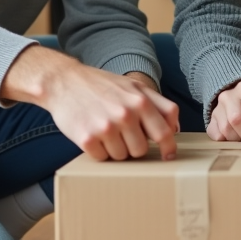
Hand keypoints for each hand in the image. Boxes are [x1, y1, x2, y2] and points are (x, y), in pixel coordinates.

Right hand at [1, 45, 178, 160]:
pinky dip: (98, 152)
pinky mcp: (87, 138)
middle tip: (121, 135)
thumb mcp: (133, 86)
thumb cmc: (101, 85)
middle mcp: (126, 114)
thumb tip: (176, 128)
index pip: (165, 132)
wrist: (64, 81)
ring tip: (104, 132)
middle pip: (141, 150)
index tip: (167, 156)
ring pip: (121, 157)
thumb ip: (158, 104)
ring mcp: (106, 127)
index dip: (168, 148)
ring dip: (114, 149)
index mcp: (141, 101)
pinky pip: (102, 158)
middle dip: (133, 147)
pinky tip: (92, 136)